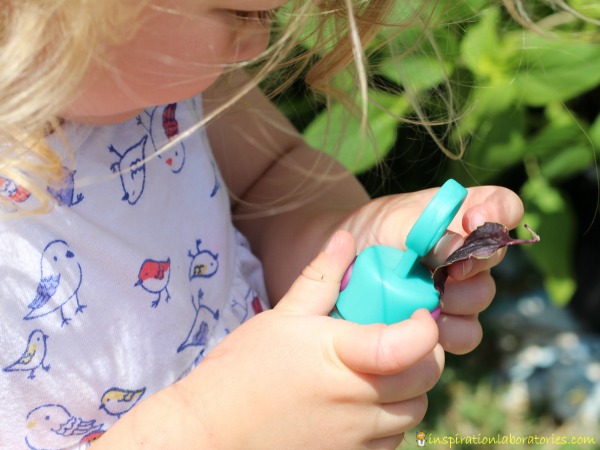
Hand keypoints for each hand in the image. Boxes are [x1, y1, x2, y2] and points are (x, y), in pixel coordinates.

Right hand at [181, 230, 443, 449]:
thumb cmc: (242, 369)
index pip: (409, 347)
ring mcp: (355, 438)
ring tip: (380, 372)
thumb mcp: (282, 316)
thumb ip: (320, 277)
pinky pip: (390, 441)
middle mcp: (356, 402)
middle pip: (423, 382)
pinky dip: (388, 420)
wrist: (212, 430)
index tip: (419, 317)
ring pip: (412, 414)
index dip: (425, 330)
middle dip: (424, 357)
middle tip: (403, 341)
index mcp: (341, 358)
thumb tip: (345, 238)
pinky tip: (362, 403)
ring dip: (408, 390)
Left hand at [338, 185, 523, 354]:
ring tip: (429, 298)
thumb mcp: (391, 221)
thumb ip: (423, 227)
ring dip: (459, 300)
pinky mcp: (448, 321)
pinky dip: (451, 333)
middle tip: (445, 271)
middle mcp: (469, 250)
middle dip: (472, 264)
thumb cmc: (373, 232)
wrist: (344, 266)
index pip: (502, 205)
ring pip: (481, 297)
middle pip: (494, 256)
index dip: (498, 212)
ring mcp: (461, 287)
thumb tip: (457, 246)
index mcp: (462, 214)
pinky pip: (467, 333)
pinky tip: (428, 326)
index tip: (473, 222)